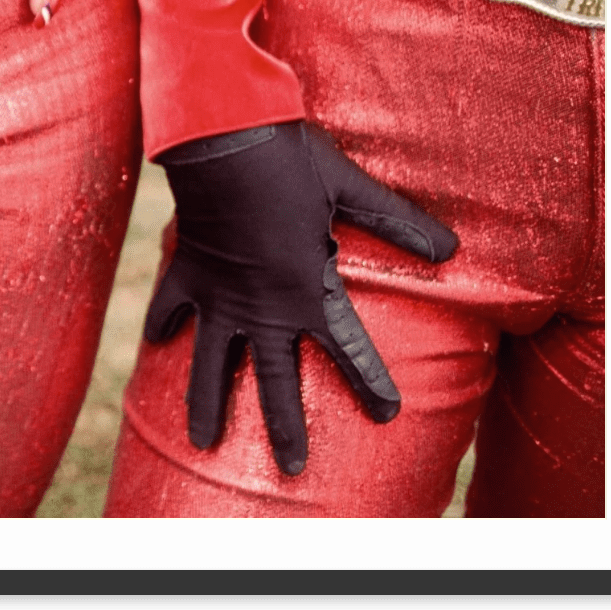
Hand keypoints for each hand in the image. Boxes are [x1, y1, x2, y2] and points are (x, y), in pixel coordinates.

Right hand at [144, 121, 459, 474]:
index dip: (370, 384)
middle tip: (292, 467)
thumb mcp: (352, 190)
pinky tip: (158, 345)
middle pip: (276, 382)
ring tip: (202, 441)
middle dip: (285, 429)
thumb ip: (397, 222)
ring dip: (208, 405)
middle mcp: (263, 308)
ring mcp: (220, 297)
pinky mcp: (187, 275)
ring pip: (211, 365)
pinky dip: (164, 326)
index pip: (349, 351)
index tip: (387, 413)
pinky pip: (171, 310)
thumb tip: (452, 248)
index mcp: (308, 292)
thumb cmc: (291, 162)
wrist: (222, 142)